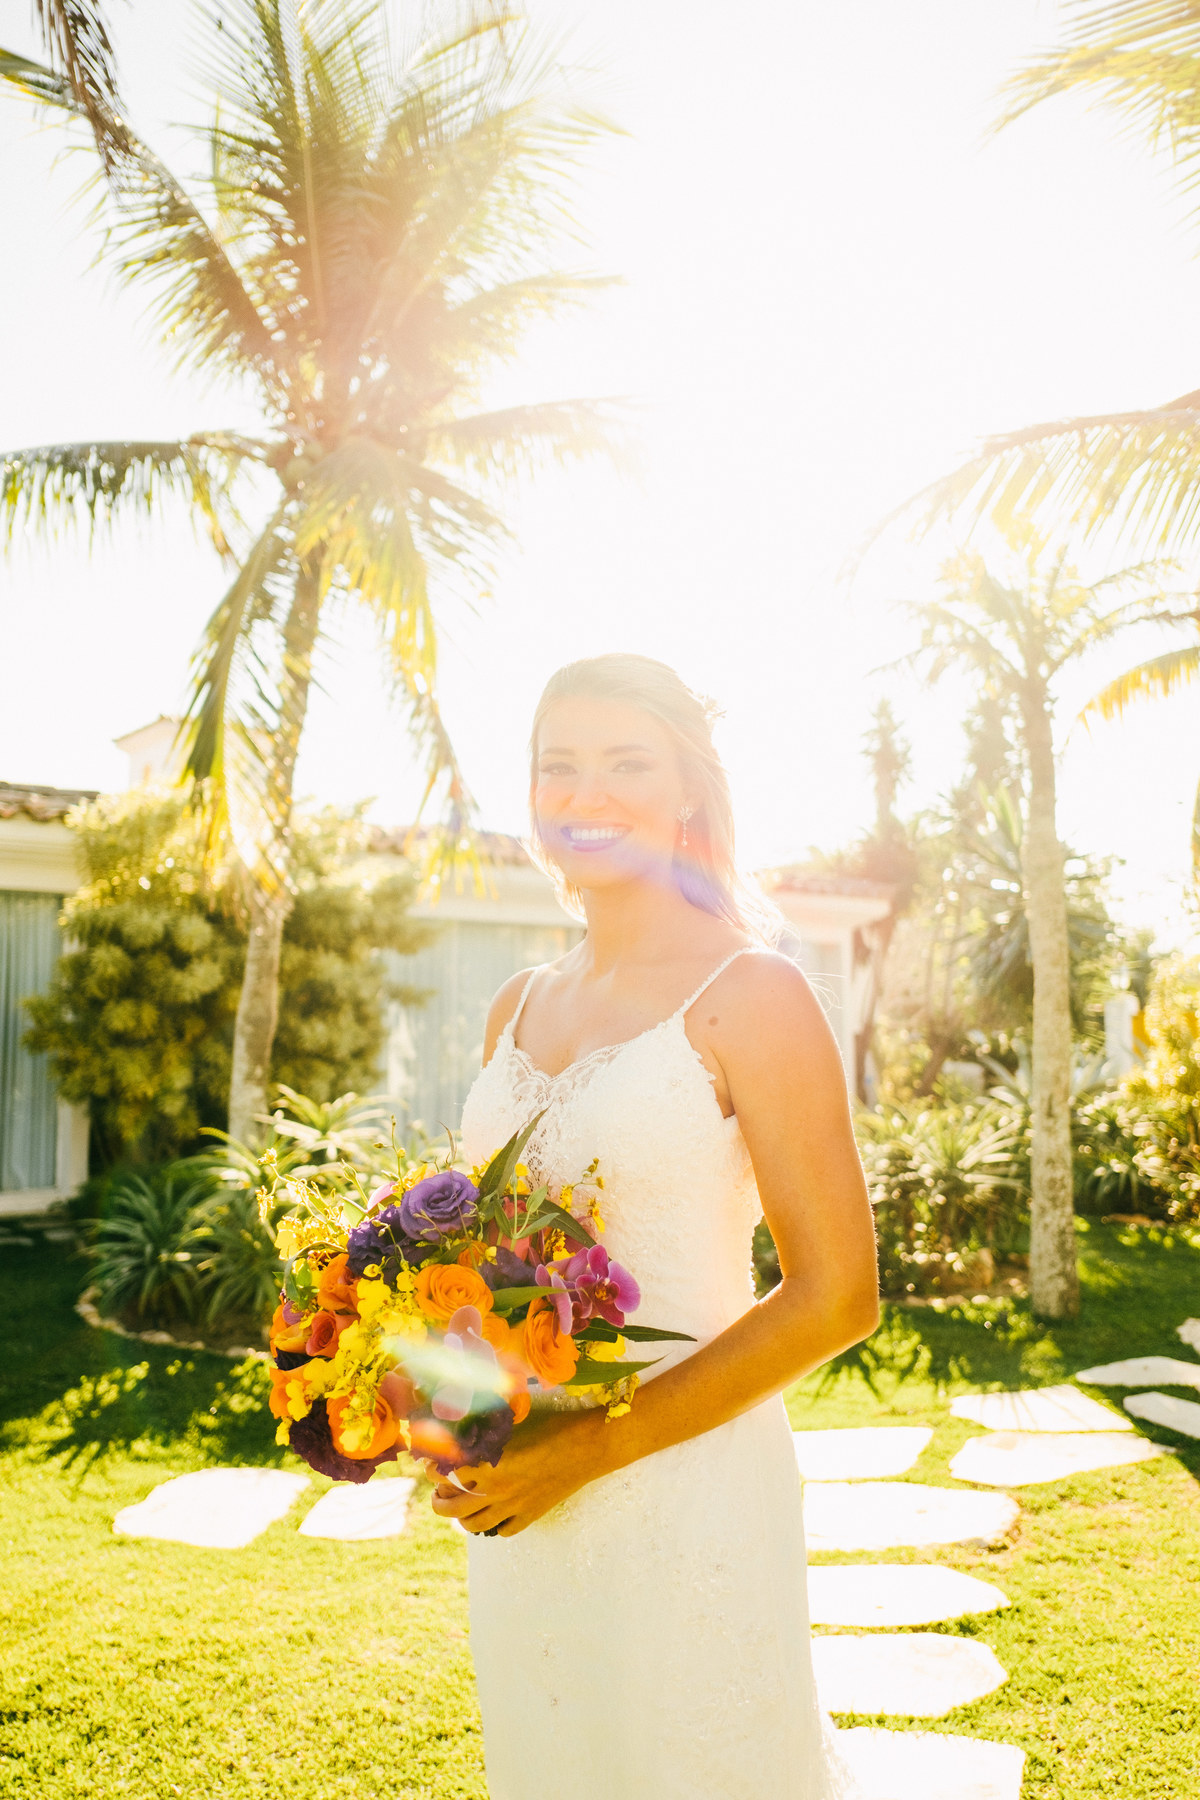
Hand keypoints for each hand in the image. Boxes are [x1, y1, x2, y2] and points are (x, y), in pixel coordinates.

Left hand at [424, 1409, 608, 1537]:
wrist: (589, 1446)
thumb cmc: (554, 1426)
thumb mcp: (514, 1425)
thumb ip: (486, 1434)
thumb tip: (461, 1433)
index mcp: (490, 1466)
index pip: (448, 1473)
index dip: (433, 1468)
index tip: (428, 1462)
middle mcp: (498, 1492)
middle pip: (452, 1507)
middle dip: (438, 1499)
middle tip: (437, 1490)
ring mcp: (514, 1508)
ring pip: (473, 1524)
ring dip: (459, 1516)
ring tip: (457, 1505)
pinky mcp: (531, 1516)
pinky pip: (502, 1531)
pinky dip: (491, 1526)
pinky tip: (491, 1514)